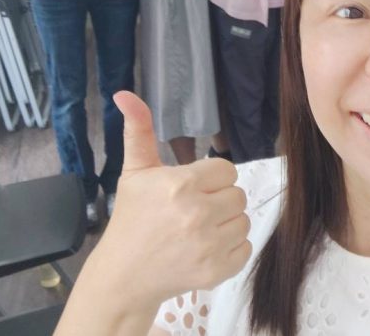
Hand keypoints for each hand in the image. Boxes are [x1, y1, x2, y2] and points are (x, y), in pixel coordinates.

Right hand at [97, 92, 250, 306]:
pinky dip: (230, 249)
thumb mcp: (134, 172)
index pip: (227, 170)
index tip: (191, 189)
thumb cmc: (131, 219)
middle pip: (238, 195)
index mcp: (181, 184)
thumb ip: (138, 130)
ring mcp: (209, 245)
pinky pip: (245, 248)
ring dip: (226, 224)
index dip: (211, 178)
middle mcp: (198, 214)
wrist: (124, 275)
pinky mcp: (217, 271)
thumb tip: (125, 93)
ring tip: (198, 230)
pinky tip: (205, 248)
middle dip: (219, 200)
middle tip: (192, 211)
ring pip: (243, 221)